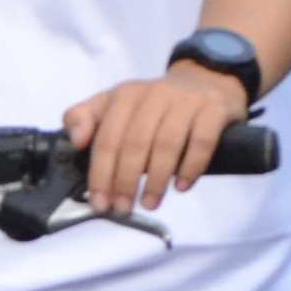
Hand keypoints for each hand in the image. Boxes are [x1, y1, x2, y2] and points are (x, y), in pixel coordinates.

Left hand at [68, 62, 252, 217]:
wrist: (205, 82)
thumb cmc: (154, 105)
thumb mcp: (115, 105)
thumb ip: (84, 118)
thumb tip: (76, 140)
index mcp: (125, 95)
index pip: (107, 137)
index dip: (101, 173)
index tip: (100, 201)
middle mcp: (154, 94)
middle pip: (135, 142)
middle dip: (125, 181)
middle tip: (123, 208)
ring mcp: (186, 101)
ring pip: (167, 143)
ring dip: (156, 179)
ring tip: (150, 203)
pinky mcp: (214, 110)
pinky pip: (202, 140)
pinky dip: (191, 166)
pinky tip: (182, 186)